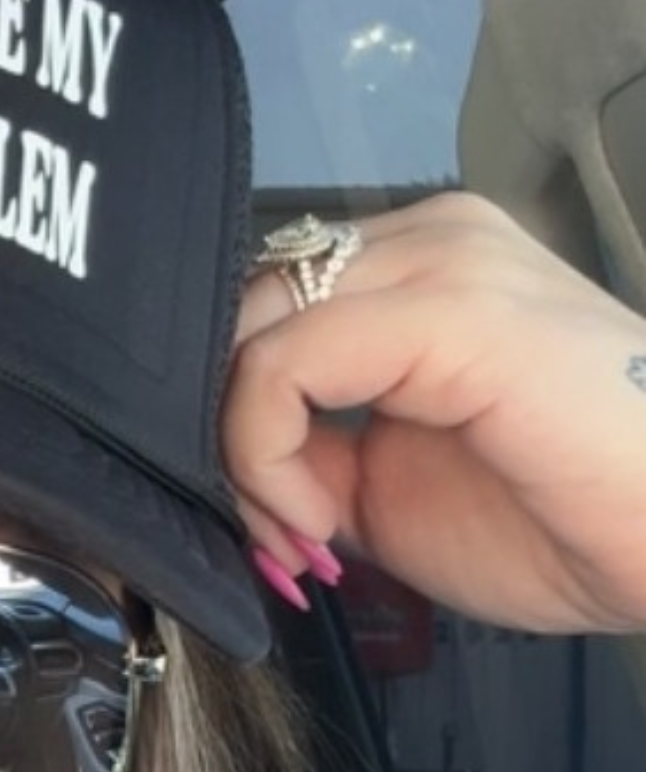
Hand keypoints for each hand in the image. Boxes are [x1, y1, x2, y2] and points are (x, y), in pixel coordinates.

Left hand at [222, 191, 645, 633]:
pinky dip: (264, 453)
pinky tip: (319, 519)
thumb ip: (298, 449)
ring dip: (244, 450)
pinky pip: (282, 364)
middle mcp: (426, 237)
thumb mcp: (376, 487)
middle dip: (224, 434)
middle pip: (241, 310)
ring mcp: (441, 259)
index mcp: (415, 265)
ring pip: (247, 330)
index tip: (275, 522)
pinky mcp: (448, 307)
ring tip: (305, 531)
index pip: (257, 306)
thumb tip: (215, 455)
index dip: (228, 418)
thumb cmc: (556, 521)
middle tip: (280, 533)